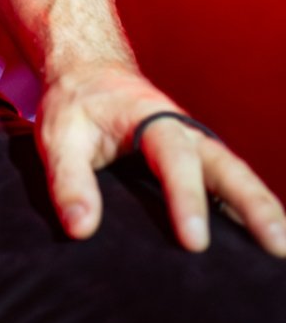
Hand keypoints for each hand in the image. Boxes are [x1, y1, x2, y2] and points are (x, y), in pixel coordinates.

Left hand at [36, 58, 285, 256]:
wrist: (88, 73)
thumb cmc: (75, 104)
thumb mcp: (59, 135)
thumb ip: (69, 180)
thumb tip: (82, 228)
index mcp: (151, 119)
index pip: (175, 159)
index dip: (187, 199)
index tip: (195, 241)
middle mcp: (183, 132)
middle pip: (227, 166)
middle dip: (254, 204)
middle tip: (277, 244)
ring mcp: (194, 148)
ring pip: (236, 176)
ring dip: (262, 209)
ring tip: (283, 249)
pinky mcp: (194, 165)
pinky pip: (227, 187)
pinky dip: (247, 211)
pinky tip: (261, 246)